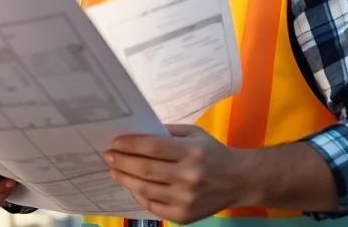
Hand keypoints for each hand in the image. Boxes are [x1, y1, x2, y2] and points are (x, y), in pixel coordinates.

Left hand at [105, 124, 253, 223]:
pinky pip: (154, 206)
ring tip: (114, 171)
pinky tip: (132, 186)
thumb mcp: (194, 134)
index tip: (114, 142)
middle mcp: (188, 176)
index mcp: (191, 152)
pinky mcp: (184, 216)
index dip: (130, 145)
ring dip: (125, 179)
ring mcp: (186, 199)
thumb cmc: (213, 152)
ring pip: (145, 189)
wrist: (240, 180)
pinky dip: (139, 196)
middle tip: (108, 156)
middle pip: (145, 169)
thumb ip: (167, 133)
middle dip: (122, 161)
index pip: (152, 147)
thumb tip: (135, 134)